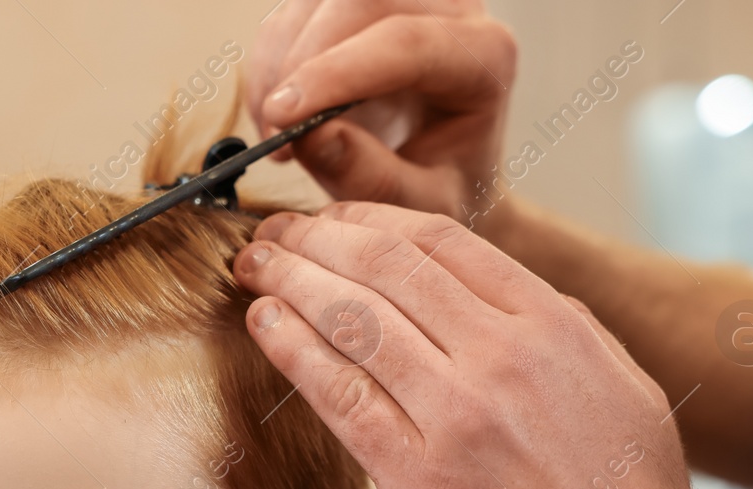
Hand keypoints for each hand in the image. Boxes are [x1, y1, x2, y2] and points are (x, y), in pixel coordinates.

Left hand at [232, 202, 732, 488]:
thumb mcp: (622, 389)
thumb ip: (563, 333)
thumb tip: (507, 297)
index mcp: (554, 327)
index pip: (442, 241)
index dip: (370, 219)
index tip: (333, 218)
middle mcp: (503, 357)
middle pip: (385, 266)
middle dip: (316, 236)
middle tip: (275, 230)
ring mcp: (458, 417)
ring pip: (353, 319)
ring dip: (290, 281)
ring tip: (254, 265)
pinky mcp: (419, 482)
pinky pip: (339, 395)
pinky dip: (293, 349)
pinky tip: (264, 324)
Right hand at [247, 1, 516, 234]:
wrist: (443, 173)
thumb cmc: (443, 188)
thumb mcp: (420, 204)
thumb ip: (375, 178)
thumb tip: (311, 137)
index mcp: (483, 58)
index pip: (406, 42)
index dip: (337, 73)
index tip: (283, 117)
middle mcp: (449, 12)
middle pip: (356, 1)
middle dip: (301, 62)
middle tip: (277, 134)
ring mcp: (399, 1)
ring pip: (315, 3)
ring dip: (278, 65)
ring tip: (279, 136)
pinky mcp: (354, 7)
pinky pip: (293, 16)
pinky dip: (269, 65)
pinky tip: (281, 118)